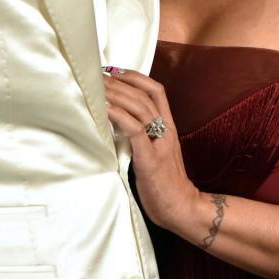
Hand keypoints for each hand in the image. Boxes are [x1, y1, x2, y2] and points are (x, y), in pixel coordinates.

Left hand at [102, 67, 203, 236]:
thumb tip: (115, 124)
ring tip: (97, 86)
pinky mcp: (151, 159)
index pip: (156, 91)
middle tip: (96, 74)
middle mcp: (166, 131)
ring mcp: (160, 144)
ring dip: (116, 94)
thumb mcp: (154, 154)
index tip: (113, 70)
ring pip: (140, 108)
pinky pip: (135, 130)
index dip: (135, 77)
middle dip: (119, 82)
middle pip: (144, 95)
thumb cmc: (164, 185)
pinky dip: (119, 116)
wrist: (182, 208)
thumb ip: (141, 138)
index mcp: (169, 128)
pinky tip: (105, 109)